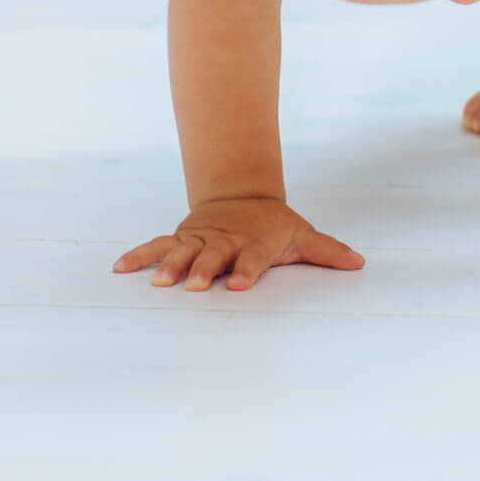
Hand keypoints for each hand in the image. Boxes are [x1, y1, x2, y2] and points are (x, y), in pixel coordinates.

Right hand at [114, 197, 364, 292]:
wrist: (242, 195)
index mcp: (255, 242)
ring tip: (158, 282)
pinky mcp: (181, 237)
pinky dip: (138, 254)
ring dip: (170, 264)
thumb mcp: (302, 234)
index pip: (253, 257)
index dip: (247, 270)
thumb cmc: (275, 225)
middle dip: (206, 269)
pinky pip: (157, 245)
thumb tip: (360, 263)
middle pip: (214, 255)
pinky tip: (119, 267)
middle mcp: (225, 240)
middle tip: (197, 285)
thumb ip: (327, 251)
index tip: (241, 285)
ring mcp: (200, 239)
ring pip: (183, 250)